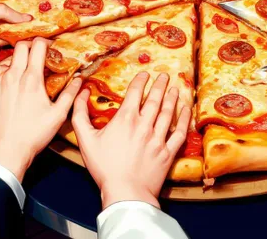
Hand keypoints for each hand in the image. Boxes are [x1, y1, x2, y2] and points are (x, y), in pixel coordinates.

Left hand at [0, 38, 81, 180]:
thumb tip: (80, 80)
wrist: (3, 151)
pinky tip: (7, 80)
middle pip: (21, 46)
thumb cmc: (31, 135)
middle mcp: (12, 76)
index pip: (37, 46)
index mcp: (32, 79)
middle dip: (31, 46)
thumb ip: (70, 94)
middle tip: (37, 55)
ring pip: (6, 58)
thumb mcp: (58, 115)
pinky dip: (1, 70)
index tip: (49, 46)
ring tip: (22, 70)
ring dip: (16, 60)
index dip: (45, 42)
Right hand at [72, 72, 190, 208]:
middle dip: (160, 84)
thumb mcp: (85, 140)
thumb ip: (80, 115)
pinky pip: (179, 132)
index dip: (141, 80)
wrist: (124, 192)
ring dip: (172, 98)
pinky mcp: (168, 152)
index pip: (135, 92)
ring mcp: (158, 138)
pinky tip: (187, 110)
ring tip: (175, 88)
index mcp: (126, 119)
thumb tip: (80, 93)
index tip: (145, 73)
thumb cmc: (104, 167)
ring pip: (168, 112)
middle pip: (155, 98)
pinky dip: (184, 119)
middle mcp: (144, 124)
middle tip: (165, 75)